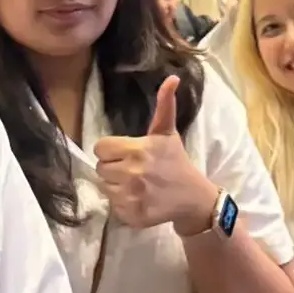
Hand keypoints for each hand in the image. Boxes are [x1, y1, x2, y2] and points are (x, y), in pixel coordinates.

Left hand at [94, 75, 217, 233]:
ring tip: (135, 184)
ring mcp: (131, 196)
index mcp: (138, 150)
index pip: (101, 148)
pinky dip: (122, 204)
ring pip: (104, 187)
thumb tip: (172, 77)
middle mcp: (132, 173)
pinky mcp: (132, 215)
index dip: (111, 150)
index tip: (126, 153)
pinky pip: (113, 206)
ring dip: (116, 186)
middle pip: (101, 168)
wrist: (193, 198)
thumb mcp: (167, 133)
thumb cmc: (176, 162)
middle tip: (133, 169)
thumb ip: (165, 105)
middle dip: (114, 167)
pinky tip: (138, 198)